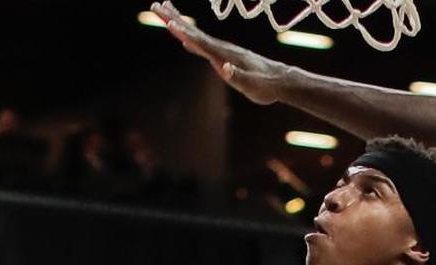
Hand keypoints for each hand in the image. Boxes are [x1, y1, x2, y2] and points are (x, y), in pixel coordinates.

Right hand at [151, 1, 289, 104]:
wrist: (281, 80)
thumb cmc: (266, 86)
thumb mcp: (253, 86)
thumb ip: (238, 77)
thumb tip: (224, 68)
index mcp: (225, 54)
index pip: (200, 42)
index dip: (184, 33)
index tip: (169, 22)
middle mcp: (222, 48)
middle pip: (194, 31)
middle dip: (174, 18)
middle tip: (155, 4)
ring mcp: (223, 50)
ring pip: (197, 33)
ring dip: (179, 21)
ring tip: (164, 8)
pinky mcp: (225, 54)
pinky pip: (203, 42)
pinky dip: (190, 34)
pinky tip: (184, 35)